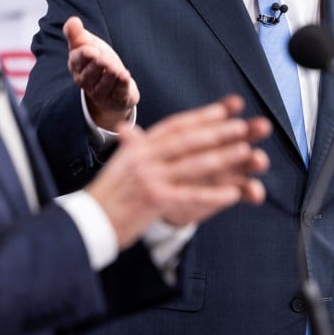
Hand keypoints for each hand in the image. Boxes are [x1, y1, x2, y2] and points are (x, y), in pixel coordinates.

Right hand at [63, 16, 139, 130]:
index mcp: (76, 65)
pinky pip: (117, 93)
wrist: (112, 84)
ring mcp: (100, 92)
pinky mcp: (115, 99)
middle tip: (104, 59)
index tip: (92, 49)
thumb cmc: (97, 60)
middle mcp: (85, 80)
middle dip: (97, 66)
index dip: (85, 55)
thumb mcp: (87, 44)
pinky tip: (125, 76)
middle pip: (90, 74)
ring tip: (117, 69)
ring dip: (110, 76)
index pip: (77, 60)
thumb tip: (73, 20)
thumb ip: (77, 33)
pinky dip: (121, 85)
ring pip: (104, 85)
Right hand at [85, 95, 270, 249]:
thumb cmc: (104, 196)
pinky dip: (213, 194)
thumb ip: (130, 147)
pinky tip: (233, 193)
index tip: (224, 110)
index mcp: (138, 148)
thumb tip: (127, 130)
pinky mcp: (153, 201)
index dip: (200, 117)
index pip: (174, 127)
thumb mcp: (117, 165)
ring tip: (247, 151)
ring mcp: (149, 179)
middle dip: (218, 132)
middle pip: (188, 141)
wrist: (86, 224)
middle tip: (244, 126)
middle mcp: (144, 158)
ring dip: (223, 157)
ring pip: (193, 164)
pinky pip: (190, 196)